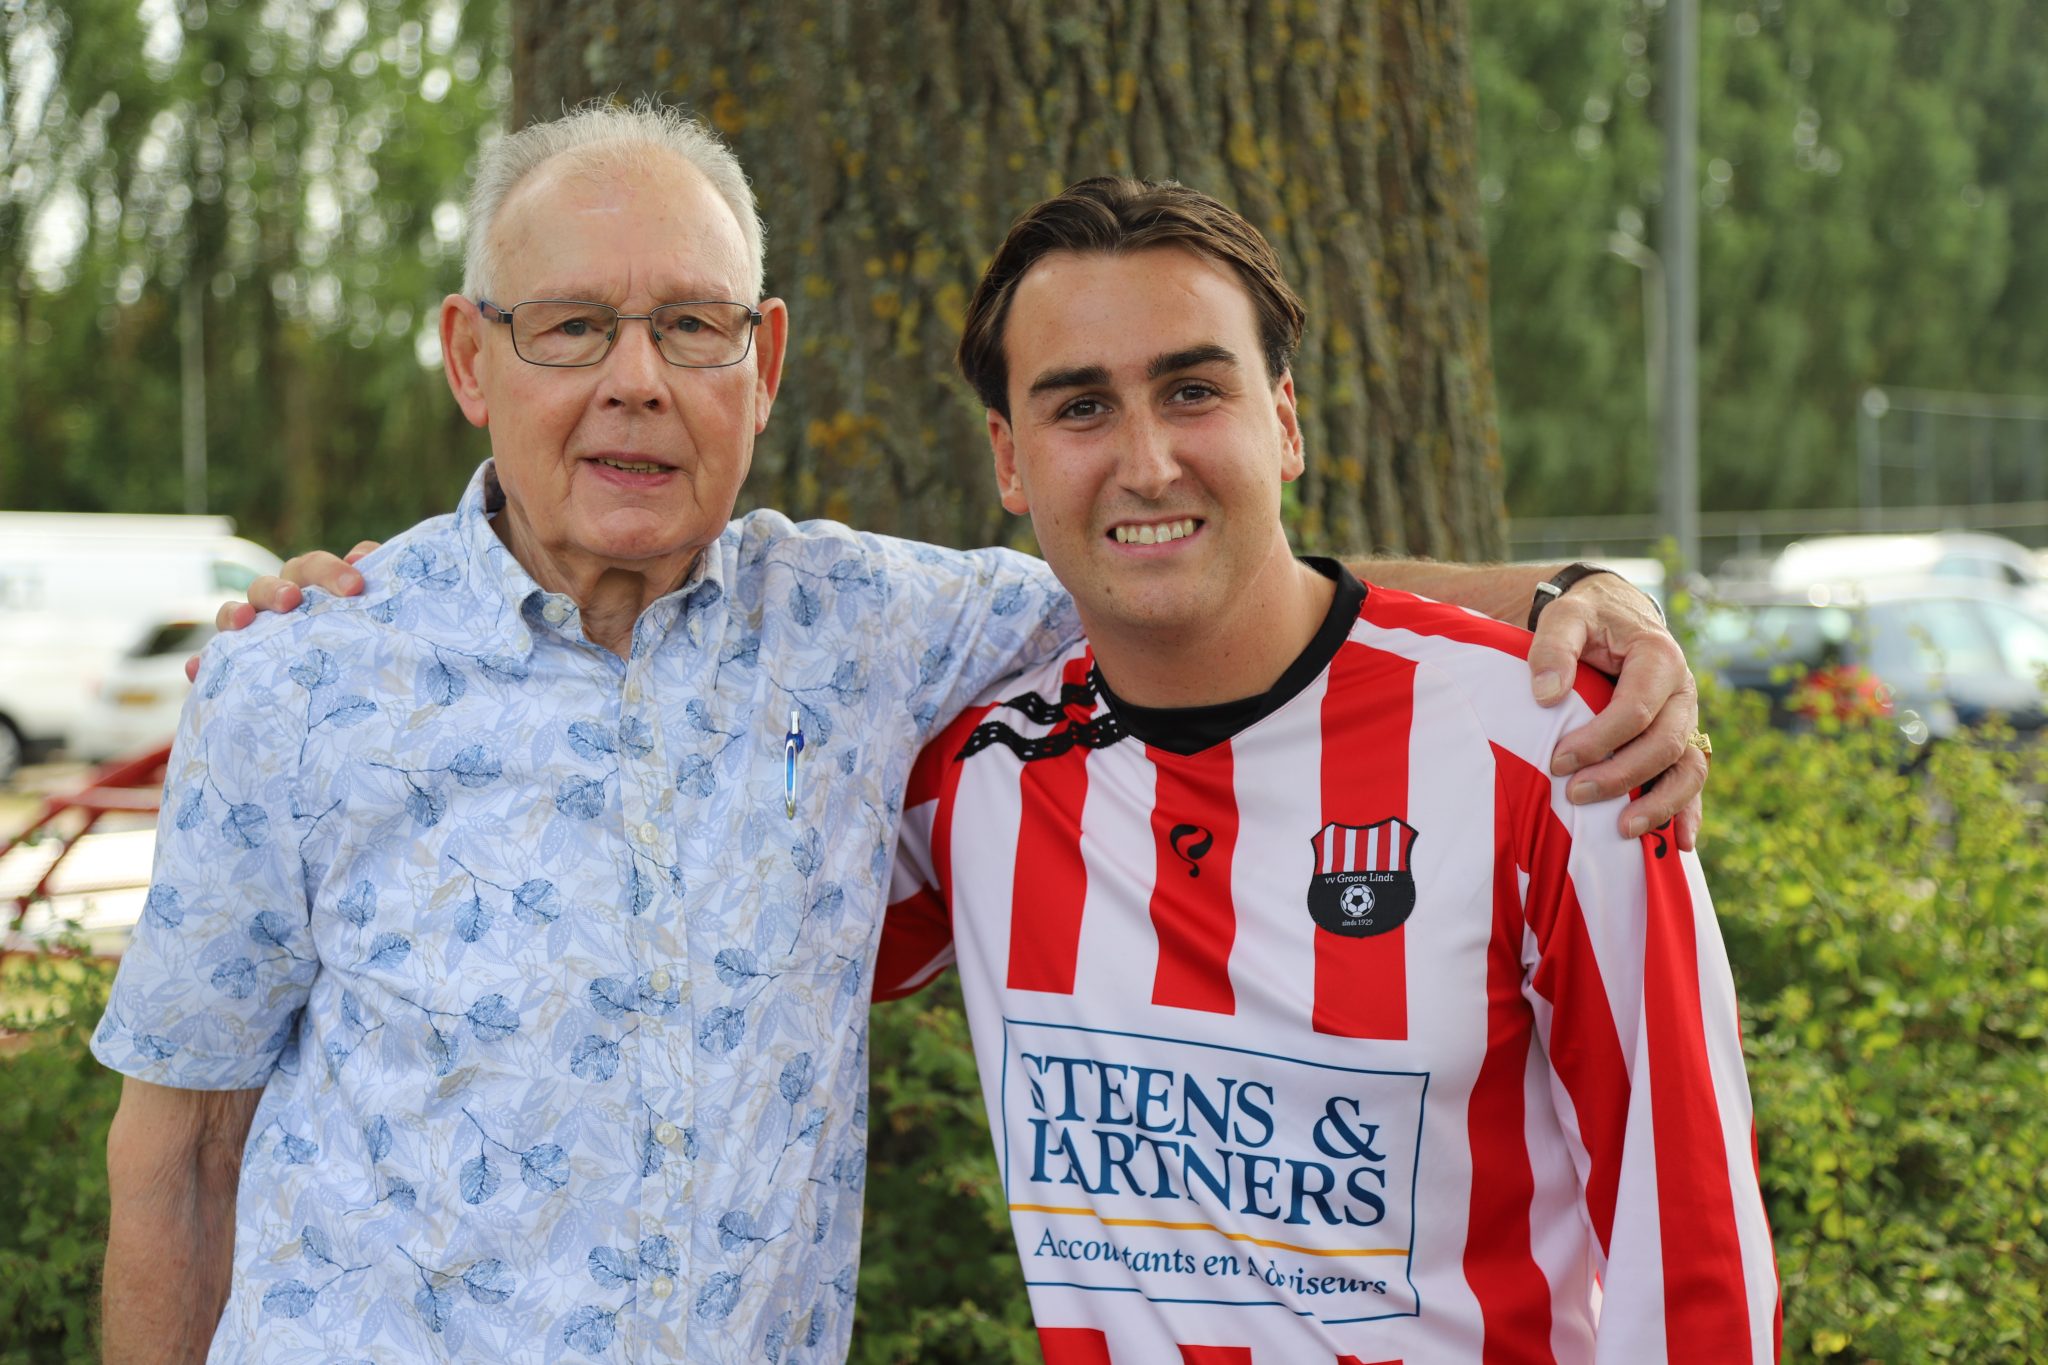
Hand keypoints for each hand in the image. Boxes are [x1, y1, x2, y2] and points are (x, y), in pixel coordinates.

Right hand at [184, 541, 380, 681]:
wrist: (360, 691)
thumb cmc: (368, 640)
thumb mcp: (379, 614)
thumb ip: (381, 587)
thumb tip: (366, 555)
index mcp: (313, 587)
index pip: (314, 568)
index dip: (330, 571)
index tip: (354, 586)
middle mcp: (279, 605)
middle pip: (267, 586)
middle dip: (276, 591)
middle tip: (292, 601)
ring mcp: (255, 632)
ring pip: (234, 614)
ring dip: (234, 614)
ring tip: (242, 624)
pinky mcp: (238, 664)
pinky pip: (214, 661)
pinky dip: (203, 663)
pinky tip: (197, 670)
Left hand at [1527, 573, 1704, 849]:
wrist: (1611, 612)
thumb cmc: (1586, 616)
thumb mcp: (1566, 615)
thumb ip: (1553, 647)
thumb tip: (1546, 695)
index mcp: (1659, 657)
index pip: (1636, 710)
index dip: (1599, 741)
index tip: (1558, 761)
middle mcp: (1682, 691)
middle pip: (1665, 745)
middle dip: (1620, 776)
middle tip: (1574, 795)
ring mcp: (1686, 718)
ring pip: (1688, 769)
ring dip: (1660, 804)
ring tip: (1623, 832)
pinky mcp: (1680, 739)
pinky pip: (1692, 779)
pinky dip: (1689, 812)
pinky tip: (1682, 844)